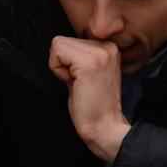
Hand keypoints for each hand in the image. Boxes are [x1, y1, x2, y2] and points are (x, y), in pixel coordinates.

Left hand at [48, 36, 130, 161]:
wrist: (104, 127)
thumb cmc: (92, 106)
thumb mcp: (87, 73)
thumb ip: (78, 57)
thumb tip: (58, 47)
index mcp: (109, 47)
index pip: (71, 40)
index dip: (68, 62)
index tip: (82, 80)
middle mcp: (107, 45)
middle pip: (62, 40)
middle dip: (63, 63)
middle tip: (79, 84)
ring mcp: (100, 53)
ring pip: (58, 45)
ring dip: (61, 67)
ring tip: (78, 84)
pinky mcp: (89, 63)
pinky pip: (57, 53)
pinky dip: (58, 71)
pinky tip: (75, 85)